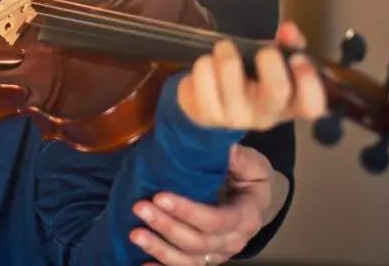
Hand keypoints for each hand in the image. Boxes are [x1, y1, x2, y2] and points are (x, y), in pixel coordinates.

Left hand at [129, 144, 288, 265]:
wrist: (253, 198)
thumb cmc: (247, 176)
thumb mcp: (248, 161)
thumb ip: (233, 154)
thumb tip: (208, 135)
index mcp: (246, 216)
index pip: (217, 220)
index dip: (187, 211)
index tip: (159, 196)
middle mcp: (234, 241)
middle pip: (199, 242)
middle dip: (166, 226)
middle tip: (139, 207)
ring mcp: (217, 253)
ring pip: (189, 260)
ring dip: (159, 249)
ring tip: (135, 234)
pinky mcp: (203, 258)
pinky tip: (143, 265)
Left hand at [177, 21, 326, 130]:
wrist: (209, 103)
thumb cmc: (250, 79)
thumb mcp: (273, 65)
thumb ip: (287, 45)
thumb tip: (289, 30)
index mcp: (289, 105)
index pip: (312, 105)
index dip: (309, 81)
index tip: (298, 58)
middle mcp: (265, 115)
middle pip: (277, 90)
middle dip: (270, 60)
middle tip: (262, 51)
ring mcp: (235, 117)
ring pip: (231, 74)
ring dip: (226, 52)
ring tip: (224, 49)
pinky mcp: (207, 115)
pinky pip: (203, 79)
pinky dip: (203, 64)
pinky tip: (207, 64)